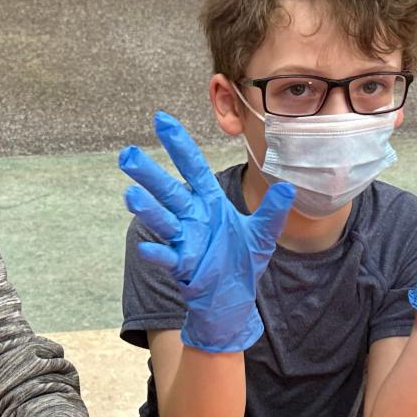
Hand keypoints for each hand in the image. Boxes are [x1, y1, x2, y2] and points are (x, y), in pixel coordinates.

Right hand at [120, 111, 295, 352]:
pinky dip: (158, 253)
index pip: (193, 167)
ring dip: (147, 209)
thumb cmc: (241, 261)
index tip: (161, 119)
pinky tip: (148, 249)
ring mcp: (184, 240)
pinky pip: (168, 257)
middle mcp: (191, 217)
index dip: (178, 144)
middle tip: (127, 154)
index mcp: (210, 202)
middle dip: (148, 173)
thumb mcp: (263, 234)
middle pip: (168, 190)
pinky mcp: (182, 265)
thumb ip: (273, 211)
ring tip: (130, 196)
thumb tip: (289, 188)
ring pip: (162, 219)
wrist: (232, 297)